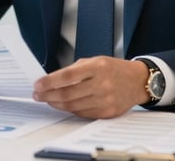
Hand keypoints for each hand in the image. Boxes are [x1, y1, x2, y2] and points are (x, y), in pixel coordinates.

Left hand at [32, 56, 149, 118]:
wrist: (137, 81)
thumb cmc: (114, 69)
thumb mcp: (94, 61)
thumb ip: (74, 70)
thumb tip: (52, 80)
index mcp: (97, 67)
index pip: (67, 76)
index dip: (49, 82)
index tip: (38, 84)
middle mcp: (102, 84)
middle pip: (68, 93)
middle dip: (48, 95)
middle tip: (38, 94)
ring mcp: (105, 100)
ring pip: (73, 106)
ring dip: (56, 104)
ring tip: (48, 100)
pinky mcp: (108, 112)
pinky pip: (83, 113)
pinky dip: (70, 109)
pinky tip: (63, 105)